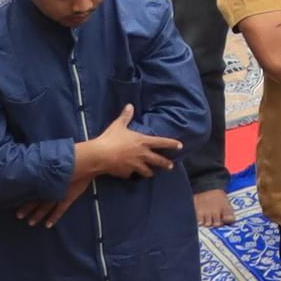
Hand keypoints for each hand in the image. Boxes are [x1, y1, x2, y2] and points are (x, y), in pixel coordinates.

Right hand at [69, 105, 183, 180]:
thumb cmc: (111, 138)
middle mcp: (142, 154)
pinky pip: (131, 175)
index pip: (162, 142)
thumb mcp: (118, 125)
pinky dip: (132, 175)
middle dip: (165, 164)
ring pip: (147, 171)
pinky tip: (131, 175)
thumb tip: (130, 105)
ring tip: (151, 174)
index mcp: (143, 141)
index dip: (172, 144)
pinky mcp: (127, 173)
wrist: (100, 155)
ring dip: (150, 172)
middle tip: (171, 166)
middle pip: (158, 161)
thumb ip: (125, 116)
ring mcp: (136, 165)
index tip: (180, 146)